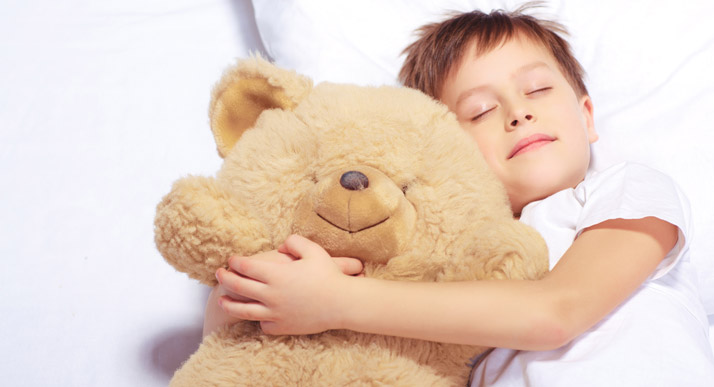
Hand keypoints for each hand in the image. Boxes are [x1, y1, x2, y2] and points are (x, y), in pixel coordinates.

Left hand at [215, 235, 362, 334]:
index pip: (246, 267)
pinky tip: (257, 314)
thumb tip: (280, 246)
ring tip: (222, 300)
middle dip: (225, 278)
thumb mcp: (313, 250)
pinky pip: (263, 324)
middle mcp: (271, 294)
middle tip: (219, 274)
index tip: (232, 260)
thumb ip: (294, 242)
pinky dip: (259, 319)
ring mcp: (275, 313)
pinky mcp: (282, 326)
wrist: (342, 303)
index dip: (236, 262)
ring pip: (243, 310)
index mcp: (276, 274)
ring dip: (229, 304)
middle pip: (239, 286)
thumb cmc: (328, 275)